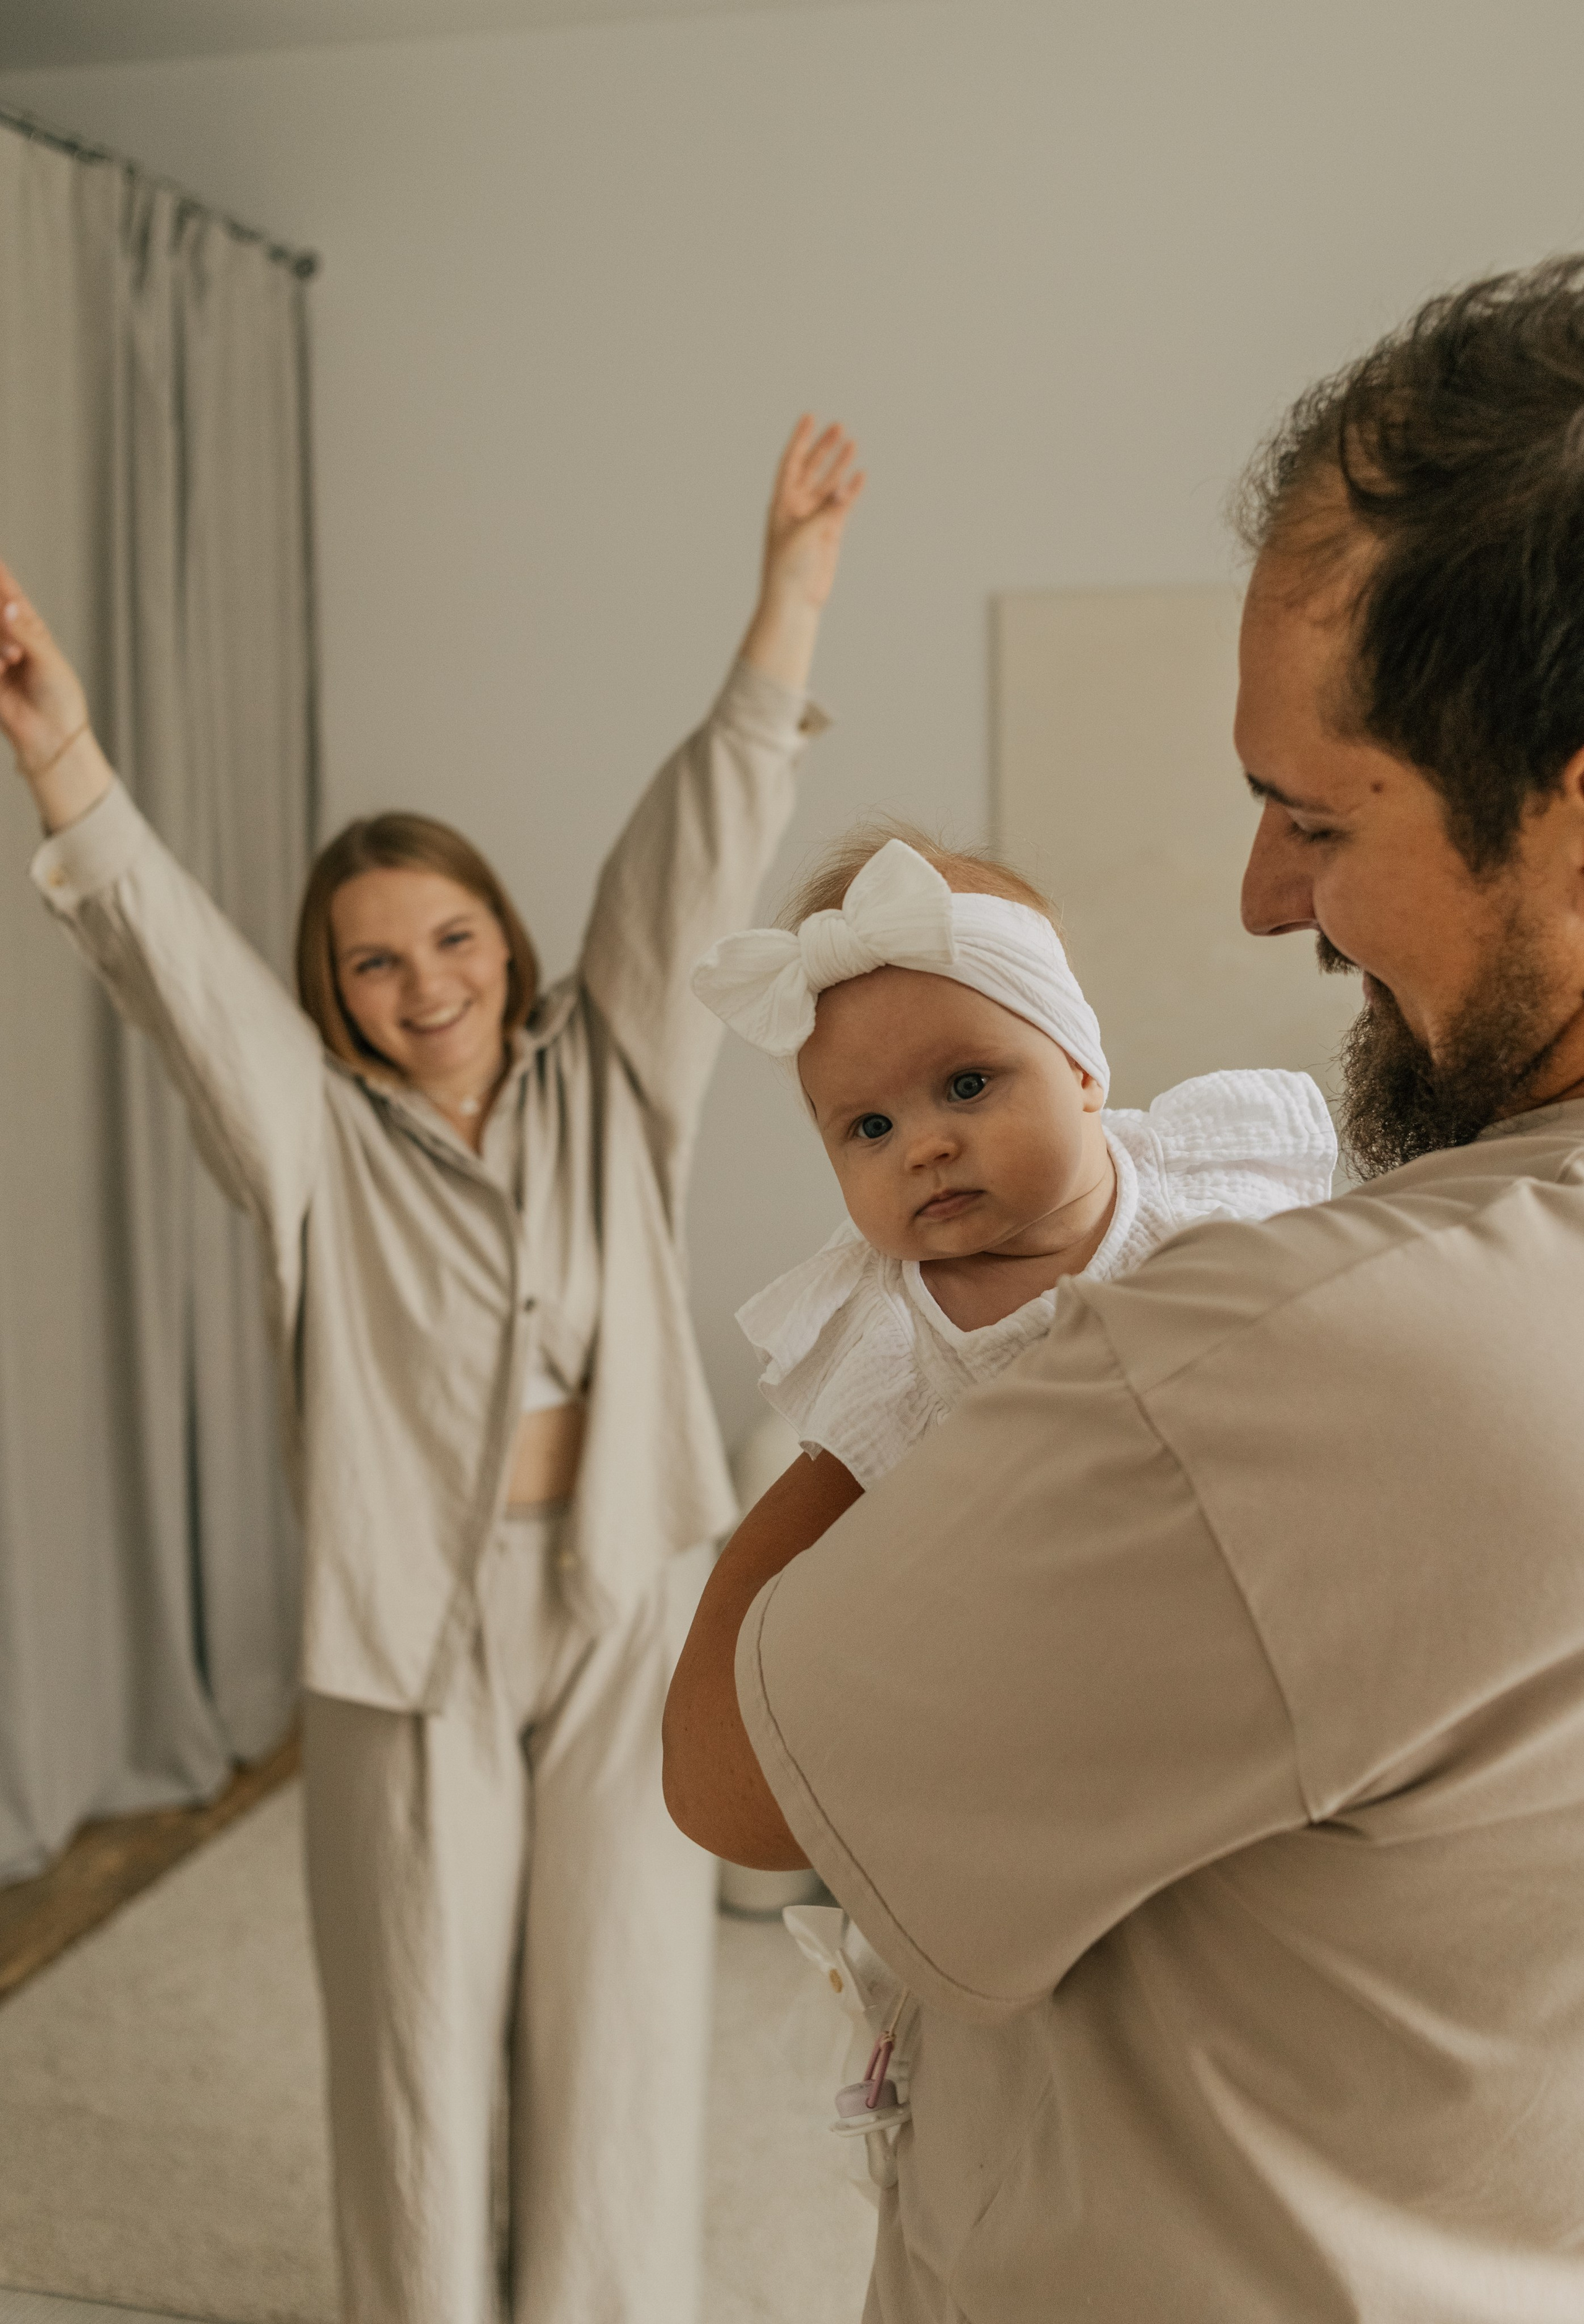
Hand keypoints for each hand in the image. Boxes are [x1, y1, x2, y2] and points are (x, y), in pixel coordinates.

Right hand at [0, 562, 89, 776]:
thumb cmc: (59, 697)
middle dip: (2, 622)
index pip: (11, 595)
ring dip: (0, 642)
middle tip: (15, 651)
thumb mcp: (48, 661)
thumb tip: (9, 606)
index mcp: (30, 629)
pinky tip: (3, 672)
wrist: (51, 736)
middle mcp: (9, 637)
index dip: (1, 577)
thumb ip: (24, 633)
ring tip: (12, 661)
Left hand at [759, 416, 864, 612]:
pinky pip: (843, 505)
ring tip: (852, 444)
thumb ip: (827, 509)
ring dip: (839, 465)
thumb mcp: (804, 533)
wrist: (794, 600)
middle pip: (812, 468)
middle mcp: (797, 506)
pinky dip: (852, 490)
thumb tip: (848, 487)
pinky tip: (860, 475)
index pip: (791, 462)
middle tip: (839, 427)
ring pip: (829, 484)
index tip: (810, 417)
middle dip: (824, 447)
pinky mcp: (830, 532)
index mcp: (781, 502)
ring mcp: (815, 518)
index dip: (800, 439)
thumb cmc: (788, 568)